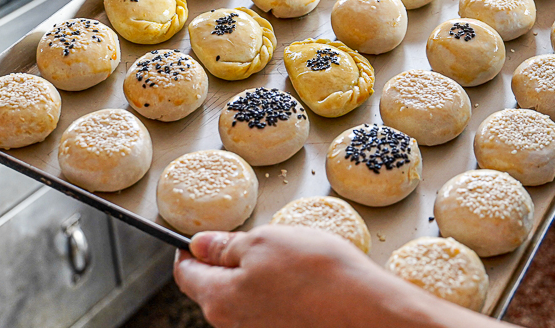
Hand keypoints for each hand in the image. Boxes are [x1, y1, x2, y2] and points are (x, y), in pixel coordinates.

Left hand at [173, 225, 491, 327]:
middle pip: (215, 289)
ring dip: (257, 276)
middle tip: (252, 238)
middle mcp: (234, 325)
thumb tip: (199, 245)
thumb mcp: (265, 241)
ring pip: (245, 298)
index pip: (186, 274)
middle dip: (227, 262)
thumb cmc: (318, 272)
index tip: (195, 235)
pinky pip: (271, 310)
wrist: (368, 310)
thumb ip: (226, 246)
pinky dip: (279, 291)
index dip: (187, 250)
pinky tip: (304, 278)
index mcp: (219, 299)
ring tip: (288, 256)